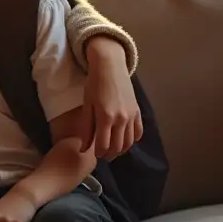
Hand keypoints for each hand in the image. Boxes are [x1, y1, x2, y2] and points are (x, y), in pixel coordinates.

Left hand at [81, 37, 142, 160]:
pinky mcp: (138, 111)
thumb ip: (86, 129)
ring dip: (121, 149)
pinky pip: (138, 132)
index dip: (99, 154)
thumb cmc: (94, 84)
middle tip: (103, 154)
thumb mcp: (87, 106)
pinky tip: (124, 139)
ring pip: (129, 142)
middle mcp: (121, 119)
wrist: (110, 66)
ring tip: (113, 148)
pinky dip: (132, 140)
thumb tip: (84, 149)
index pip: (104, 146)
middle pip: (118, 147)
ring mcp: (131, 116)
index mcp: (105, 118)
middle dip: (110, 155)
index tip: (95, 154)